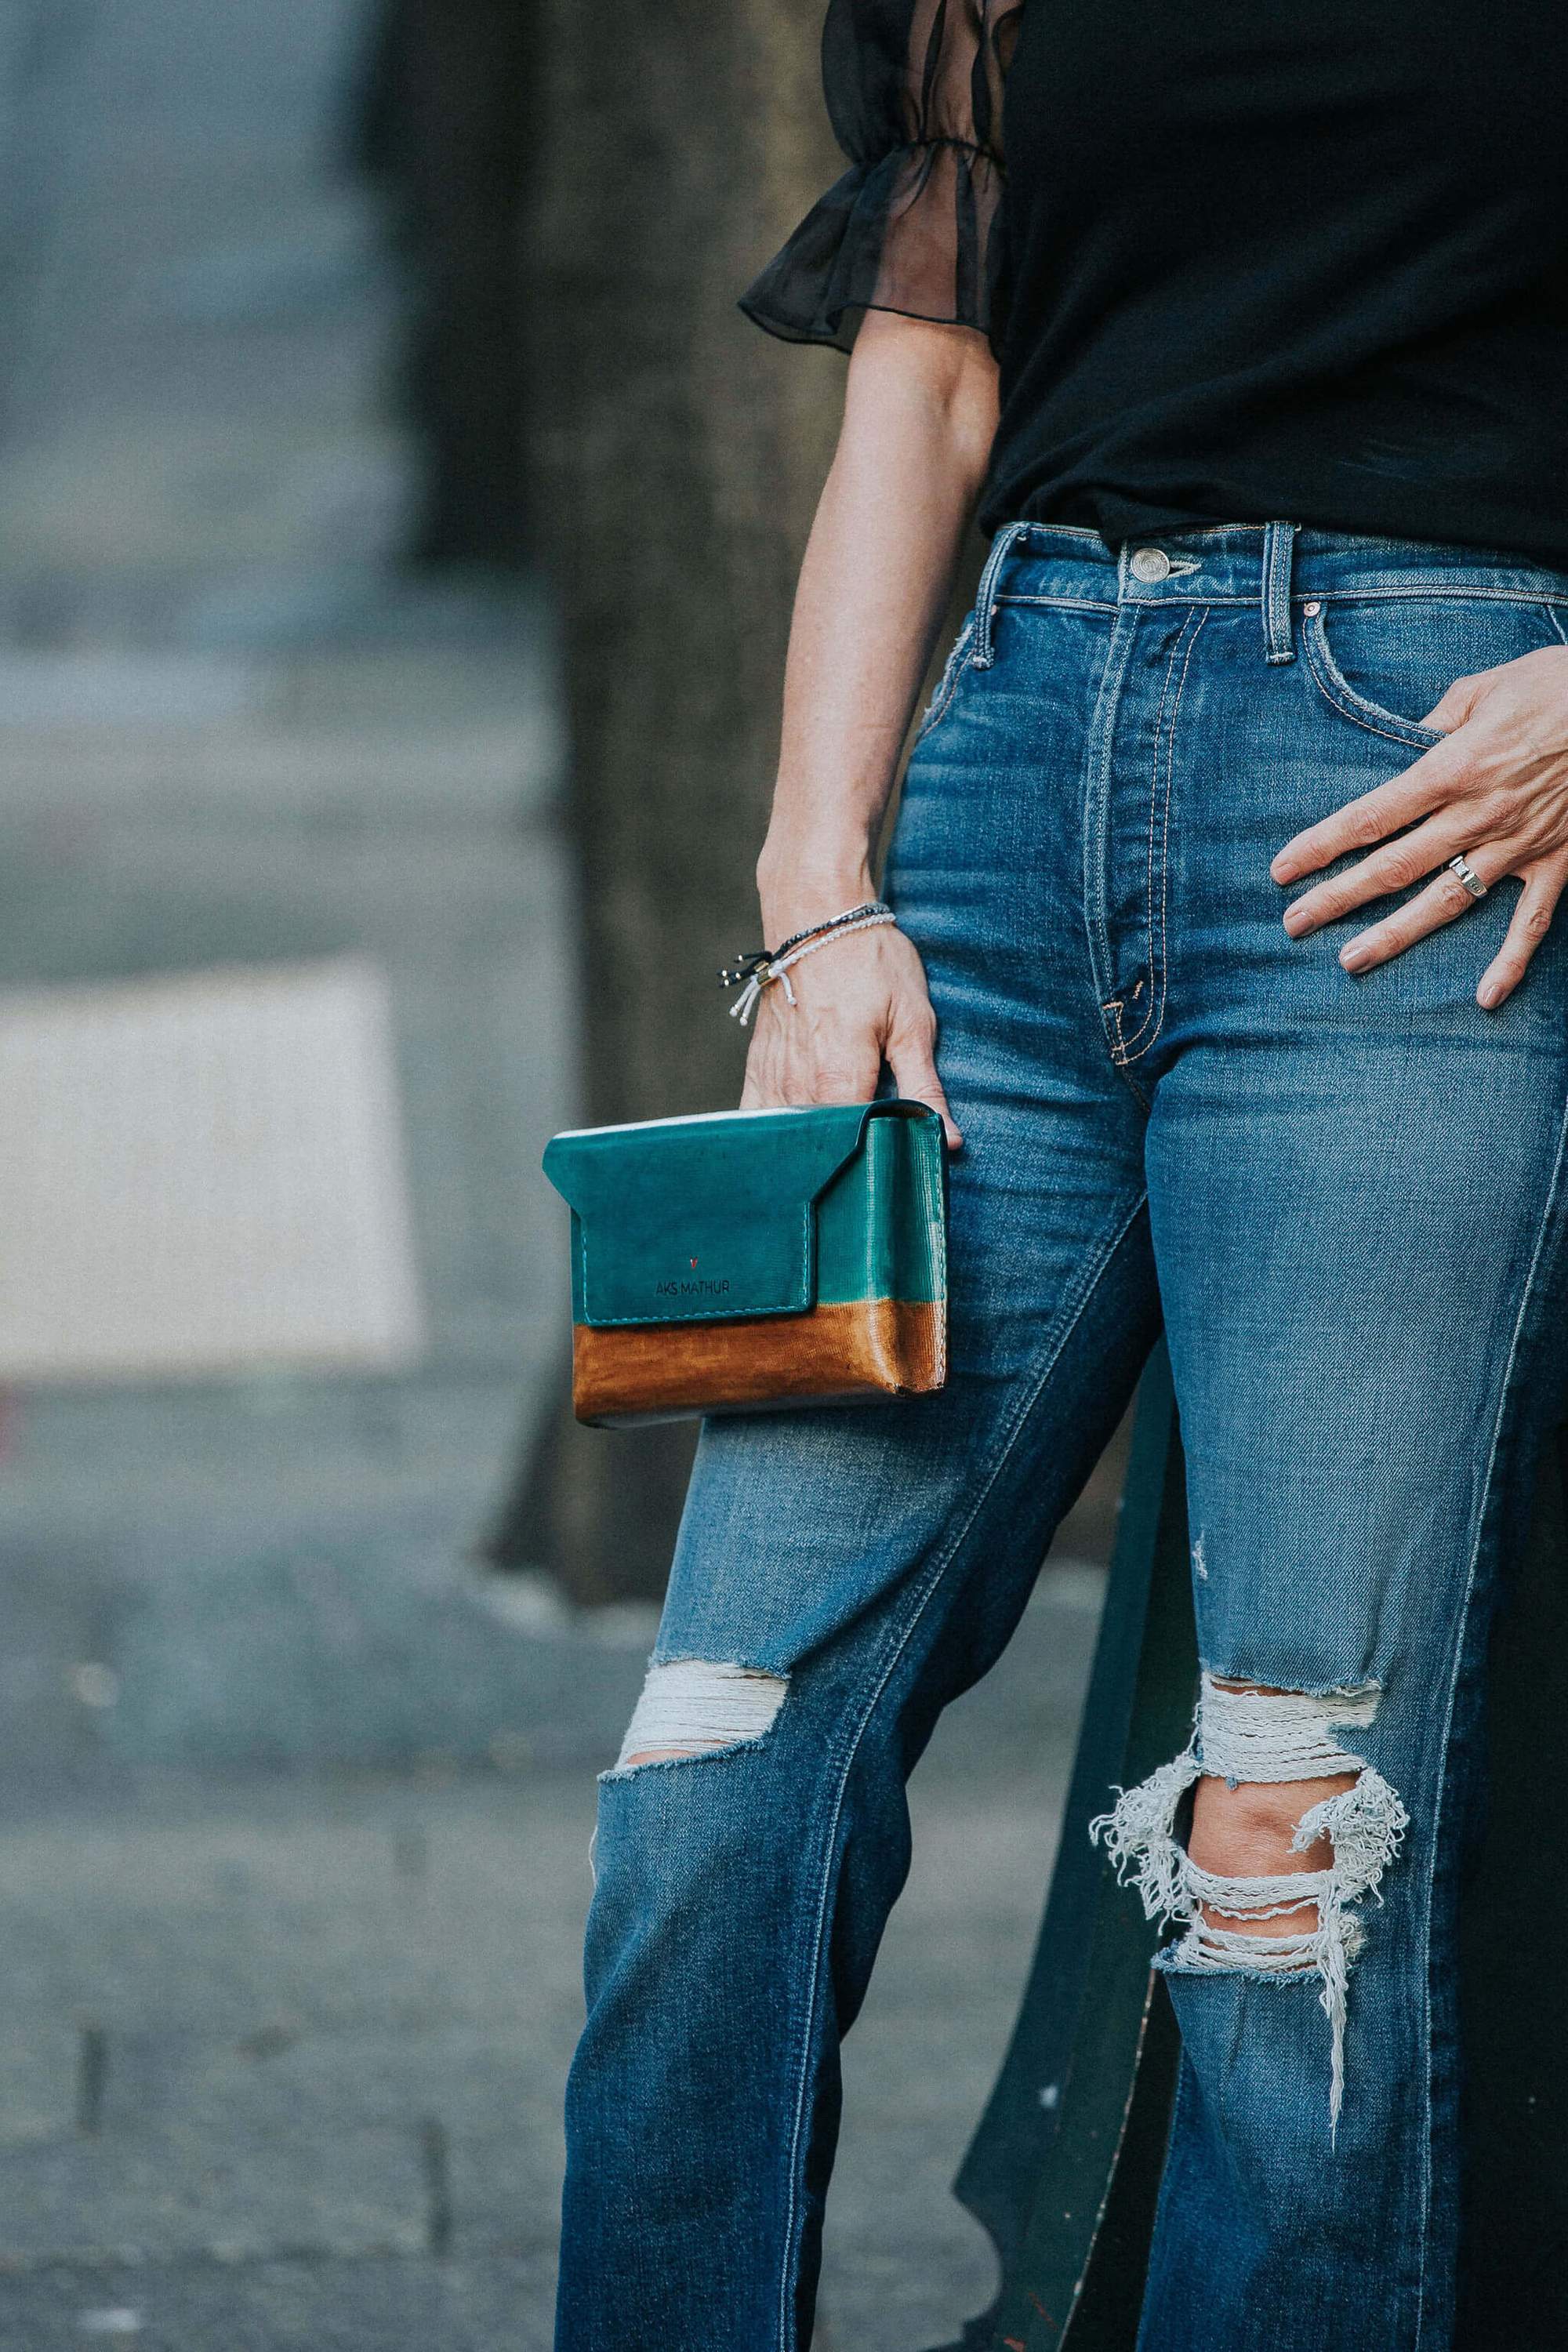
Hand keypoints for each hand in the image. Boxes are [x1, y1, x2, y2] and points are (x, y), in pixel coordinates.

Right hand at [739, 921, 962, 1149]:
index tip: (897, 1168)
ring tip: (835, 1163)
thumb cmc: (869, 962)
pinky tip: (789, 1149)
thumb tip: (948, 1138)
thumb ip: (924, 1086)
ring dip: (808, 1154)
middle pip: (817, 1150)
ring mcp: (772, 1078)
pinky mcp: (757, 1067)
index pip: (854, 1149)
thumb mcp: (911, 1021)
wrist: (815, 917)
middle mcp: (796, 1086)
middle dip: (844, 1166)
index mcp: (838, 1079)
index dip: (877, 1166)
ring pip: (784, 1140)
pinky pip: (753, 1118)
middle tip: (871, 1174)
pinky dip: (772, 1137)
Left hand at [1270, 645, 1567, 1007]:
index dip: (1322, 845)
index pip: (1372, 816)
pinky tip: (1485, 998)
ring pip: (1446, 901)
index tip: (1283, 870)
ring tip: (1350, 960)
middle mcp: (1479, 814)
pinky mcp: (1557, 861)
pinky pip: (1532, 922)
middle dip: (1338, 897)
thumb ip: (1437, 719)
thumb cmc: (1555, 685)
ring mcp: (1518, 844)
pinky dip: (1510, 962)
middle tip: (1294, 923)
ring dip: (1395, 934)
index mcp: (1454, 768)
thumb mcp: (1484, 687)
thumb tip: (1408, 740)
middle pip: (1394, 866)